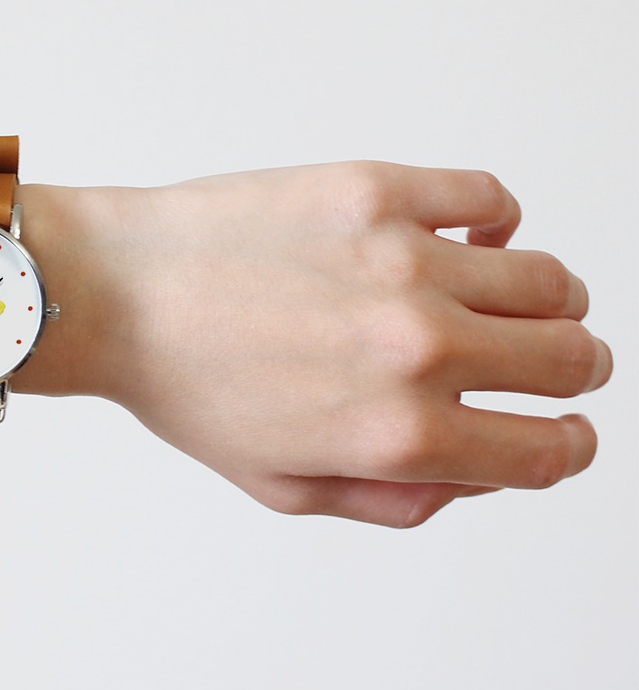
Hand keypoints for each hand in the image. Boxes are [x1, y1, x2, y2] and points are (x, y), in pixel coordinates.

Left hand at [16, 162, 611, 527]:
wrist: (116, 291)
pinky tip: (465, 240)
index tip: (567, 431)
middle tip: (552, 363)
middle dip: (573, 371)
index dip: (571, 447)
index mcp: (398, 437)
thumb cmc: (185, 386)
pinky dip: (496, 223)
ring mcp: (403, 261)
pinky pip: (490, 199)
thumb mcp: (283, 486)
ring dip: (547, 300)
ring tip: (511, 301)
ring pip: (547, 280)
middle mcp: (417, 351)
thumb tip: (478, 473)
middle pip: (572, 359)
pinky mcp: (376, 190)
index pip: (548, 453)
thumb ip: (397, 500)